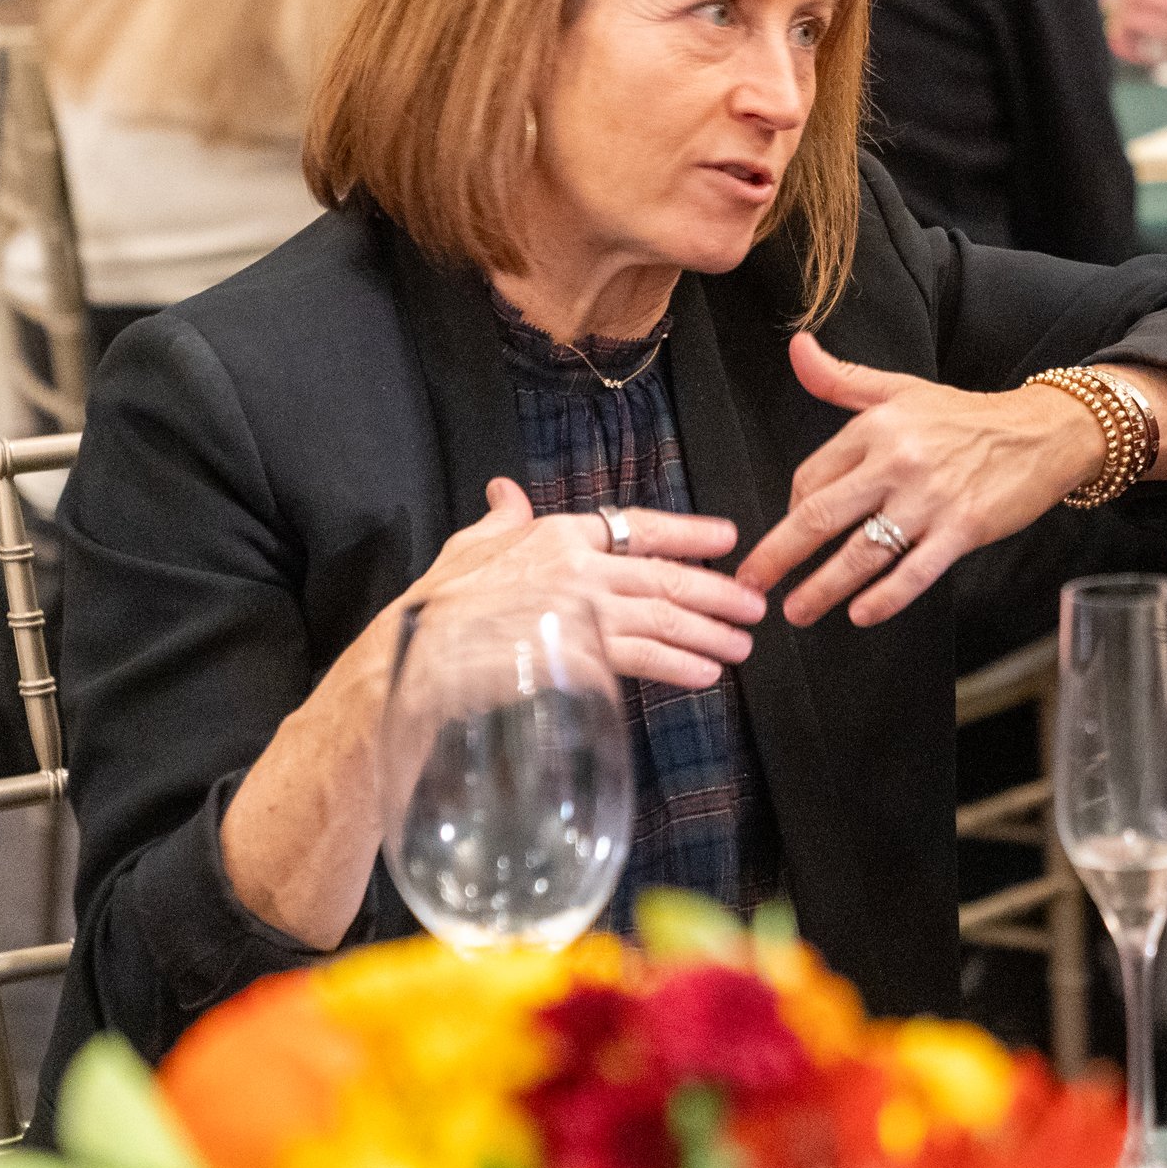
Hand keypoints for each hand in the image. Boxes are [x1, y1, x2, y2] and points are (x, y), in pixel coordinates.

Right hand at [410, 478, 763, 685]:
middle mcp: (579, 567)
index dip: (689, 533)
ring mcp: (581, 611)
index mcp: (558, 534)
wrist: (414, 653)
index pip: (640, 526)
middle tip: (752, 605)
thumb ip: (501, 520)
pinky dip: (679, 666)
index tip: (728, 539)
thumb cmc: (438, 603)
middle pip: (664, 578)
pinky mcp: (579, 655)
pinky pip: (642, 660)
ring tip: (741, 647)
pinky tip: (706, 675)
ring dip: (709, 635)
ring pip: (662, 620)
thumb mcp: (469, 545)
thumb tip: (506, 491)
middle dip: (715, 593)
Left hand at [737, 334, 1106, 628]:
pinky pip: (913, 572)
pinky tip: (861, 614)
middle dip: (779, 558)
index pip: (812, 477)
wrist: (1042, 433)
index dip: (791, 512)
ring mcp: (930, 498)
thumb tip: (796, 347)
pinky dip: (884, 598)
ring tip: (798, 612)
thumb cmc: (967, 416)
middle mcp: (897, 461)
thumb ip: (841, 378)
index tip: (789, 537)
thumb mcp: (901, 389)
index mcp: (876, 427)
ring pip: (862, 553)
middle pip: (821, 517)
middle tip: (751, 586)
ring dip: (823, 589)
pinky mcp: (963, 528)